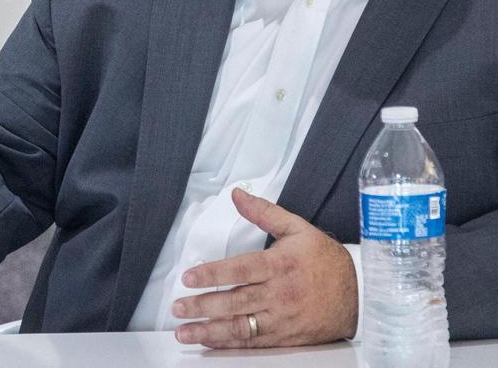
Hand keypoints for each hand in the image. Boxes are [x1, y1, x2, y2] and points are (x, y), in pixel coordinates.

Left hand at [171, 188, 357, 348]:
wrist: (361, 295)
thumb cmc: (326, 260)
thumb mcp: (298, 228)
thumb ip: (264, 212)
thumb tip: (237, 195)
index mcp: (280, 265)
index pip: (240, 271)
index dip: (212, 275)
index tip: (189, 278)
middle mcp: (279, 294)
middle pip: (235, 303)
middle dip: (203, 306)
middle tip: (178, 307)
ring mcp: (283, 319)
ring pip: (241, 327)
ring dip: (209, 331)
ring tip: (184, 332)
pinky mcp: (286, 337)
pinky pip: (255, 342)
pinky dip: (230, 344)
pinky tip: (210, 341)